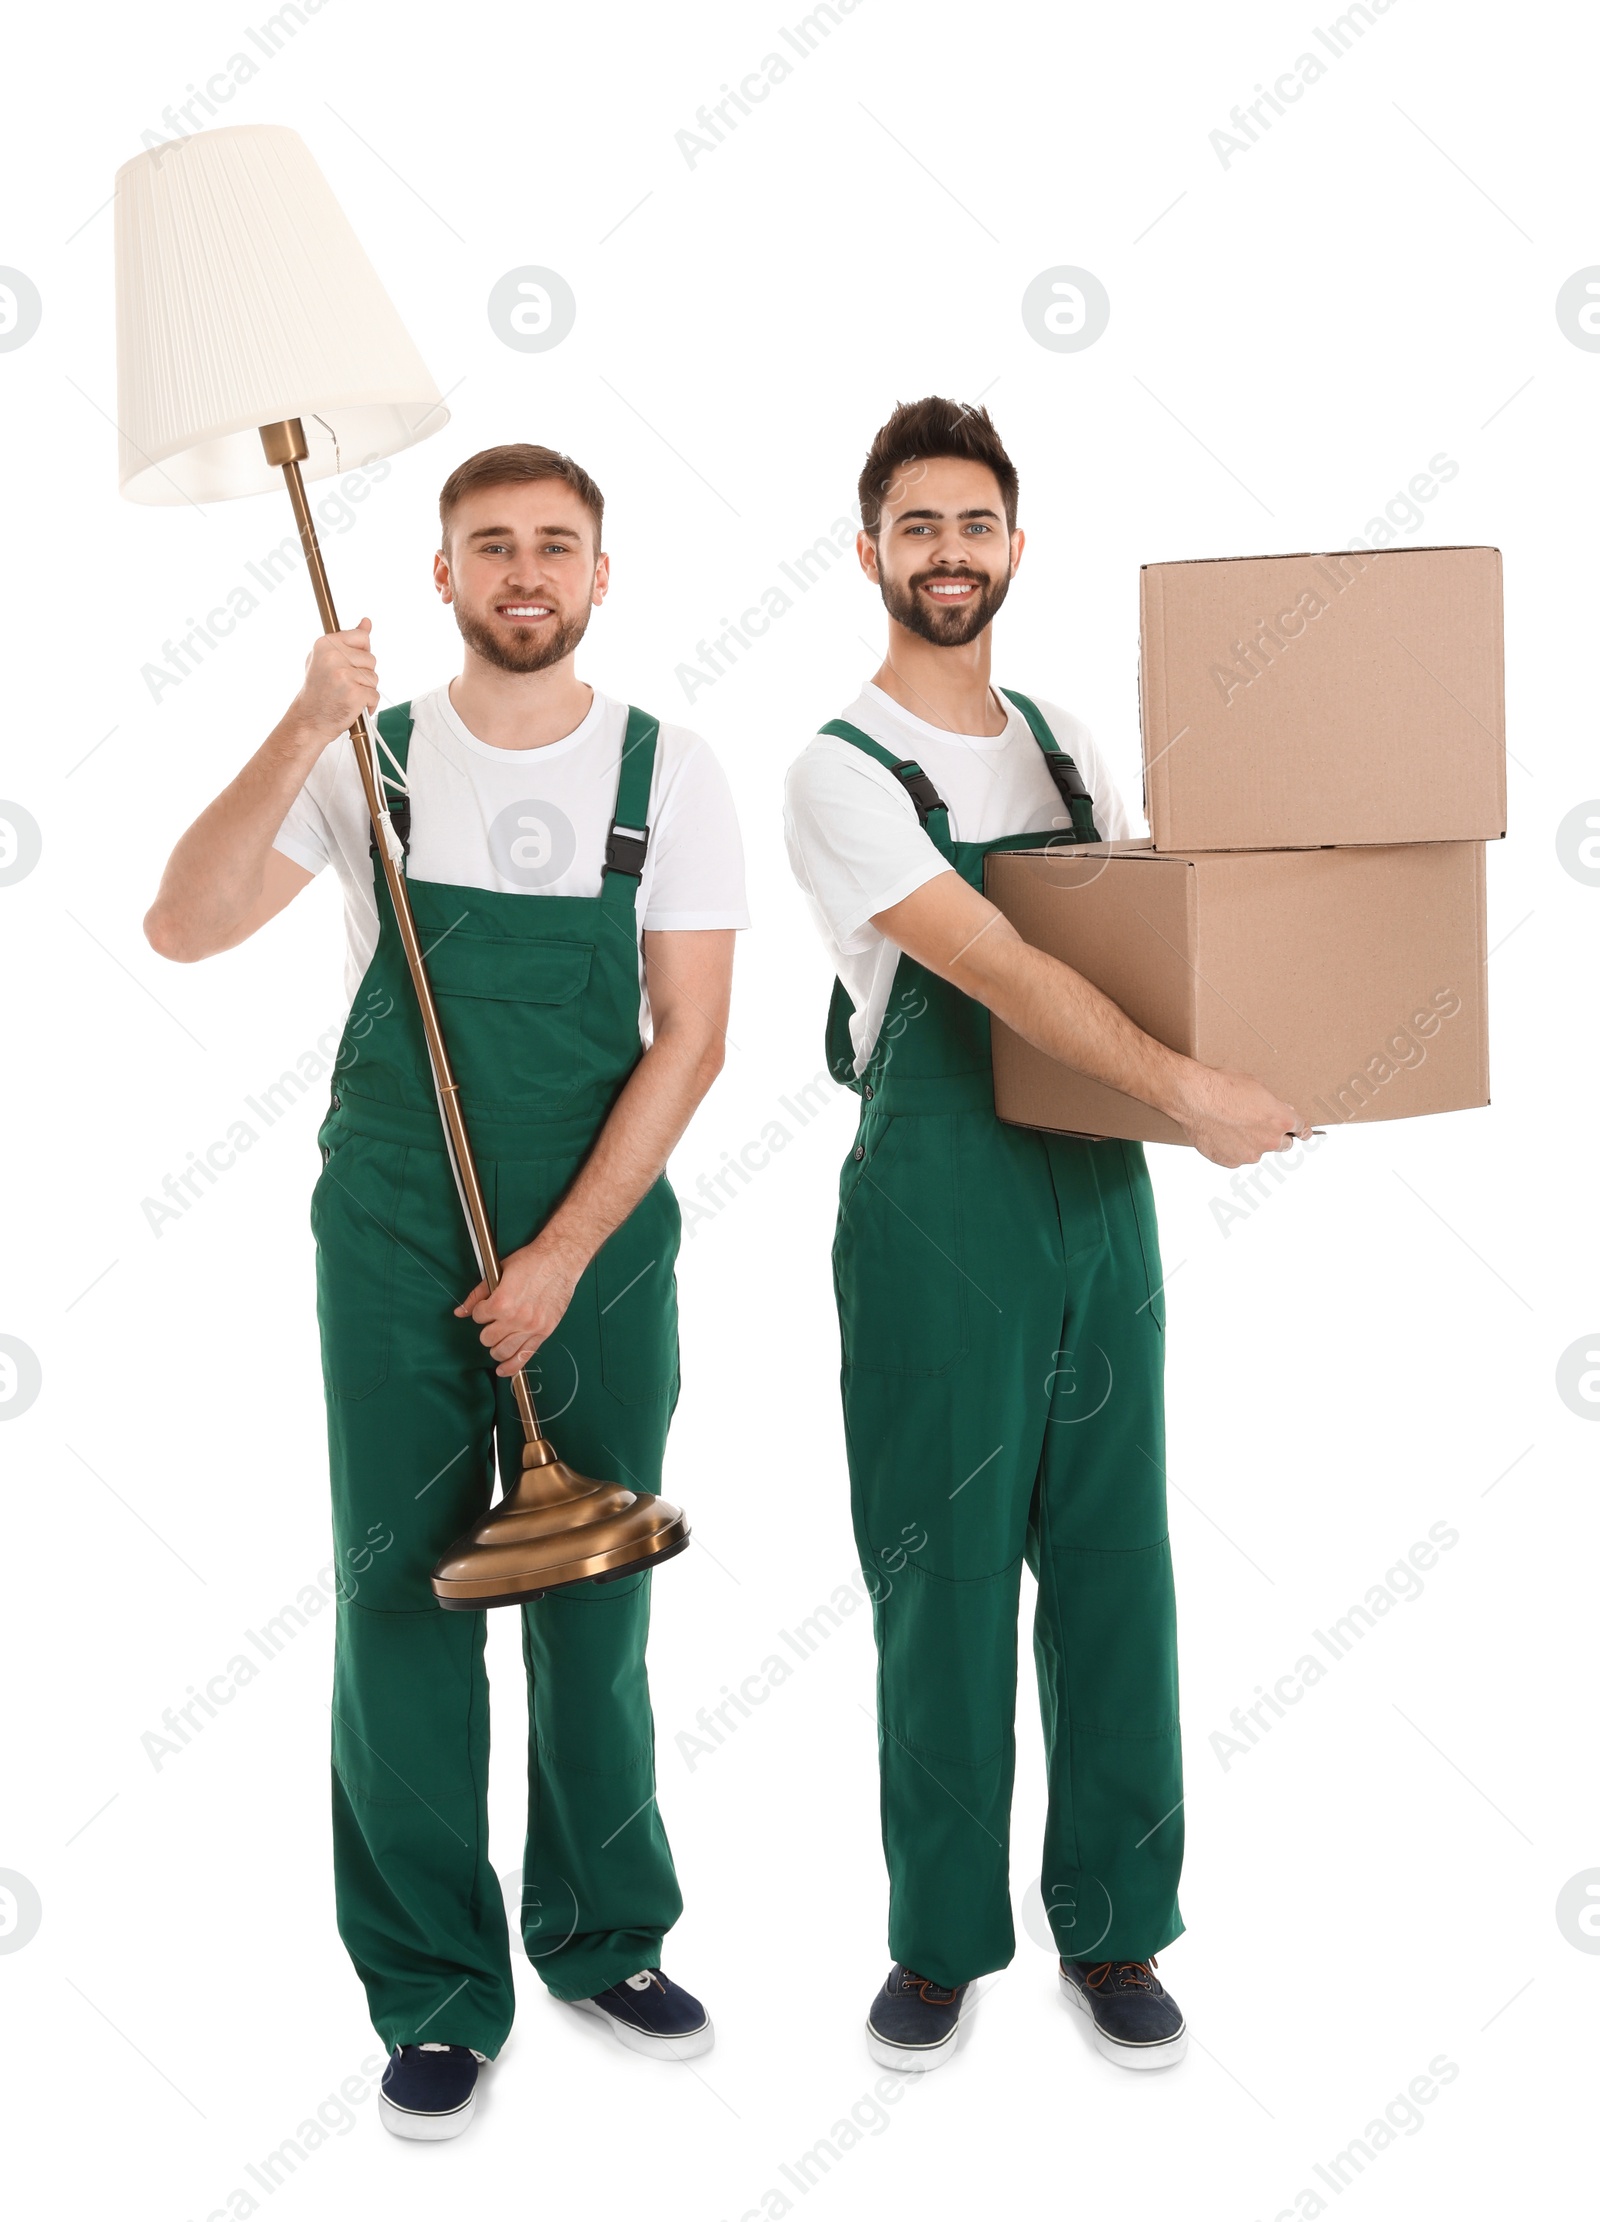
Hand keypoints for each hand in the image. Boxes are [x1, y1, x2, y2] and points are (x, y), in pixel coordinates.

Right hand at [287, 619, 378, 747]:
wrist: (309, 720)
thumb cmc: (318, 691)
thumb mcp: (326, 658)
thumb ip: (348, 640)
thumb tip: (367, 622)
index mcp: (325, 644)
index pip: (362, 637)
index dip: (361, 652)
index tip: (350, 663)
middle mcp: (333, 657)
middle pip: (371, 659)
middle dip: (363, 674)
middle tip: (344, 684)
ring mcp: (344, 675)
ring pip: (374, 678)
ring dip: (366, 689)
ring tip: (346, 695)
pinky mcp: (354, 693)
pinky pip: (375, 694)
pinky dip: (368, 704)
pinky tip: (353, 706)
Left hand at [454, 1236, 583, 1375]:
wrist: (559, 1261)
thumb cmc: (531, 1262)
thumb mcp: (498, 1272)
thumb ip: (477, 1294)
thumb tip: (460, 1312)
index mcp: (501, 1303)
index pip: (478, 1317)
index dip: (480, 1312)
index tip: (487, 1307)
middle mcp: (515, 1319)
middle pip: (487, 1338)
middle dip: (486, 1330)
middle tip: (493, 1322)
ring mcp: (531, 1328)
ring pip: (502, 1352)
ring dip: (495, 1348)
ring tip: (496, 1342)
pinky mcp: (544, 1332)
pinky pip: (525, 1356)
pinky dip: (512, 1366)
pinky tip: (504, 1370)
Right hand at [1172, 1063, 1309, 1168]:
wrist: (1195, 1098)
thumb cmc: (1223, 1087)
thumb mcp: (1256, 1086)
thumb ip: (1272, 1104)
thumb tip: (1276, 1110)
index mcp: (1281, 1120)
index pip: (1302, 1129)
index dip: (1300, 1129)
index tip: (1302, 1132)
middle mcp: (1270, 1141)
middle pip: (1284, 1145)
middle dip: (1276, 1137)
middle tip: (1259, 1126)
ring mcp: (1250, 1154)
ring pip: (1257, 1152)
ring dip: (1250, 1143)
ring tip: (1231, 1127)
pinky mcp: (1230, 1162)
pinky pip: (1236, 1158)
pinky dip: (1231, 1149)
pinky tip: (1220, 1135)